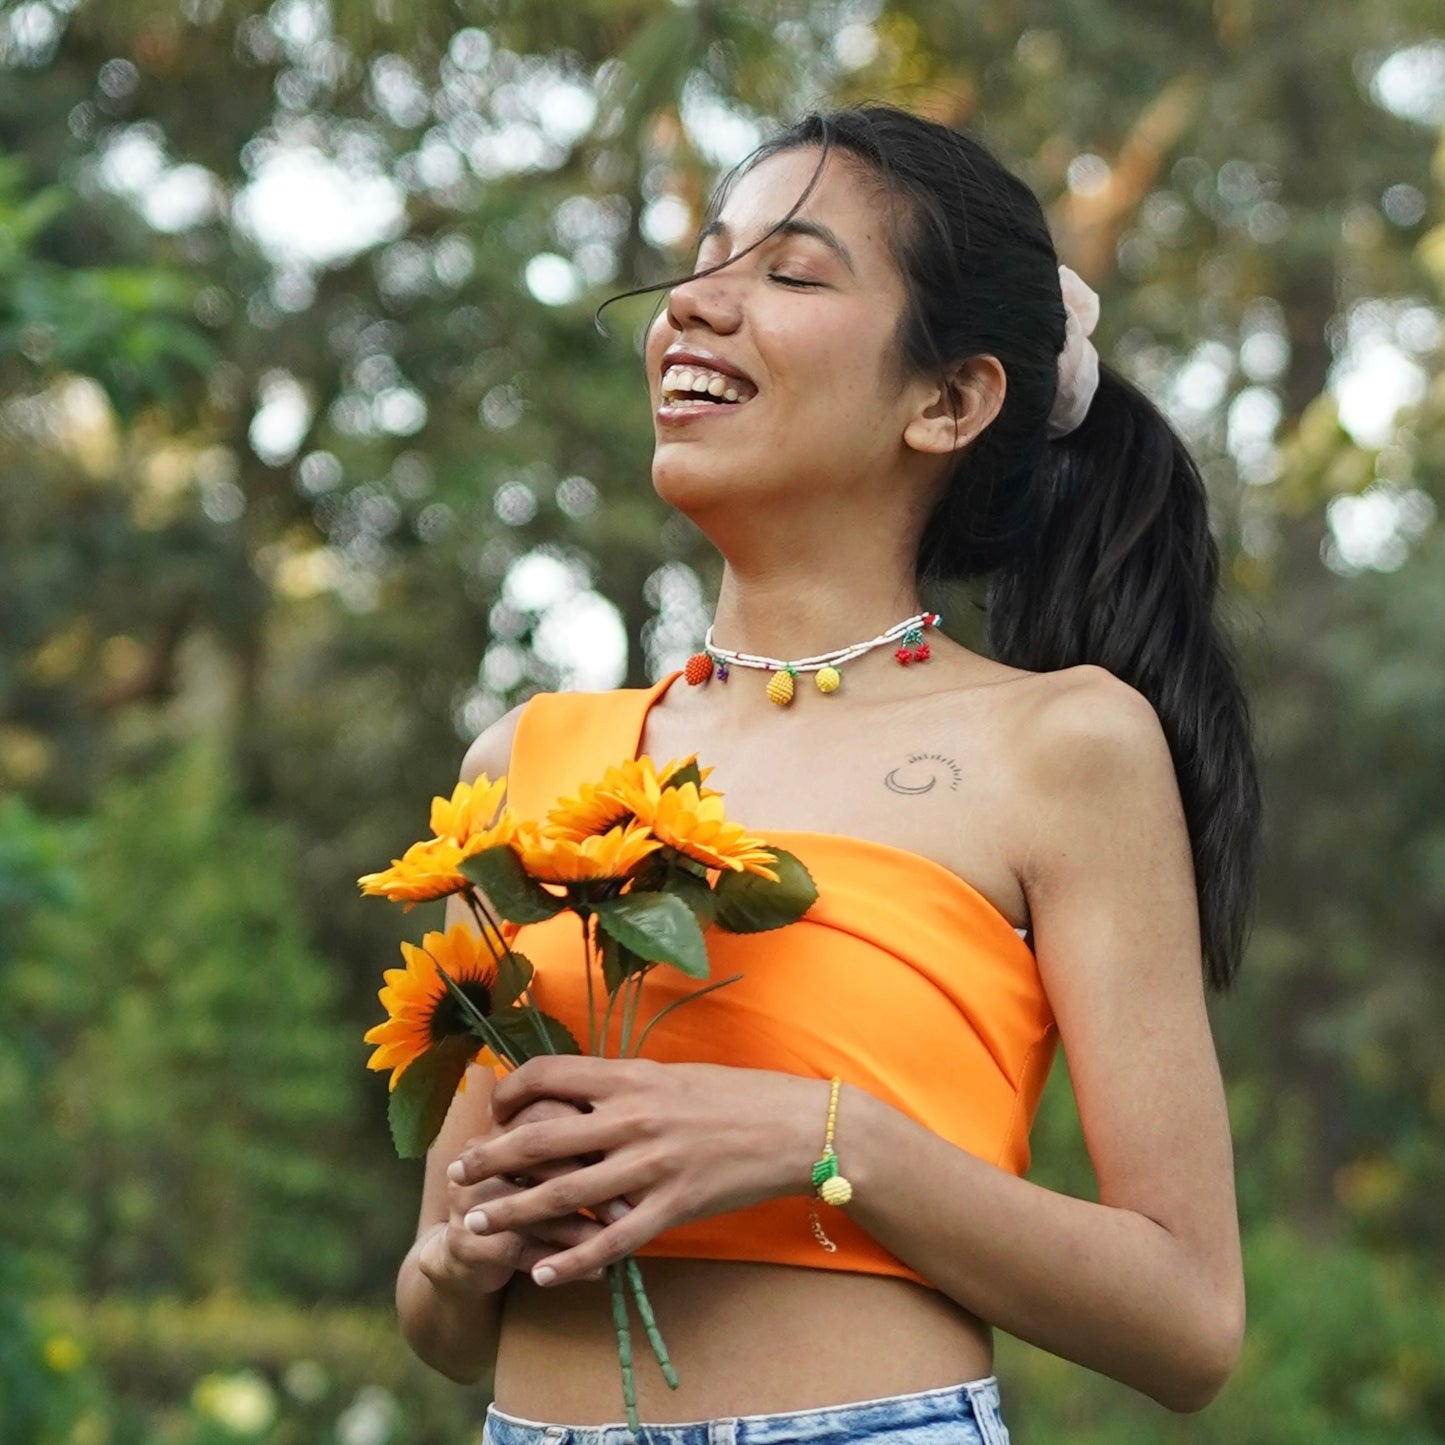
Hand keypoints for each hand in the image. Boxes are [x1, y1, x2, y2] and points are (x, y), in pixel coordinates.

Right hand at [419, 1096, 611, 1295]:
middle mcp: (479, 1150)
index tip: (629, 1150)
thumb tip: (638, 1139)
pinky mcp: (464, 1239)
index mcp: (505, 1122)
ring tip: (616, 1238)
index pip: (545, 1109)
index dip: (586, 1129)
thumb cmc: (528, 1195)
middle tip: (630, 1201)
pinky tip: (598, 1271)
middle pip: (537, 1153)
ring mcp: (467, 1195)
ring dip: (579, 1224)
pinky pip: (519, 1247)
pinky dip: (562, 1261)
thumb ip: (582, 1142)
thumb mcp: (551, 1164)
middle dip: (588, 1176)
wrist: (469, 1251)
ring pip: (530, 1204)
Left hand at [447, 1057, 823, 1286]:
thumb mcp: (675, 1076)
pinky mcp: (673, 1208)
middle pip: (539, 1138)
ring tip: (475, 1225)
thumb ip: (626, 1084)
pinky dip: (570, 1259)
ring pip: (563, 1194)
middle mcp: (633, 1118)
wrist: (797, 1127)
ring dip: (511, 1212)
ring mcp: (651, 1166)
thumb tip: (581, 1088)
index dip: (511, 1092)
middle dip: (488, 1159)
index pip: (549, 1076)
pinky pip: (610, 1241)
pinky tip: (540, 1273)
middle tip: (455, 1176)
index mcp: (632, 1076)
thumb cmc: (738, 1095)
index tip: (494, 1110)